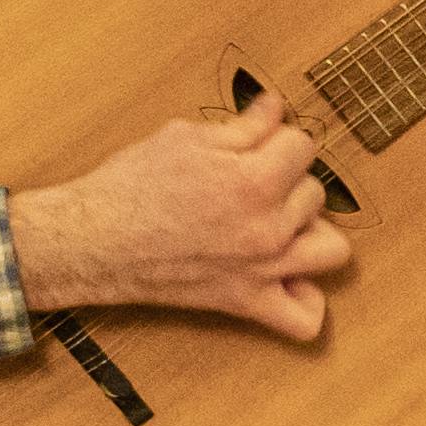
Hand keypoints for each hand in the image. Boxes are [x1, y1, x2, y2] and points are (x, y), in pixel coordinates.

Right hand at [14, 102, 355, 339]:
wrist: (93, 240)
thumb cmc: (130, 186)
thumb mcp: (185, 139)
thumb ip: (242, 126)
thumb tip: (275, 106)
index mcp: (255, 181)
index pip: (303, 146)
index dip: (278, 139)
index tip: (258, 143)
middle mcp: (268, 228)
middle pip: (316, 192)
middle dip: (288, 180)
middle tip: (250, 180)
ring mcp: (263, 270)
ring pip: (331, 248)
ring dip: (310, 231)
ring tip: (278, 222)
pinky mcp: (246, 302)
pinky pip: (304, 319)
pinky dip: (305, 302)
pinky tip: (288, 277)